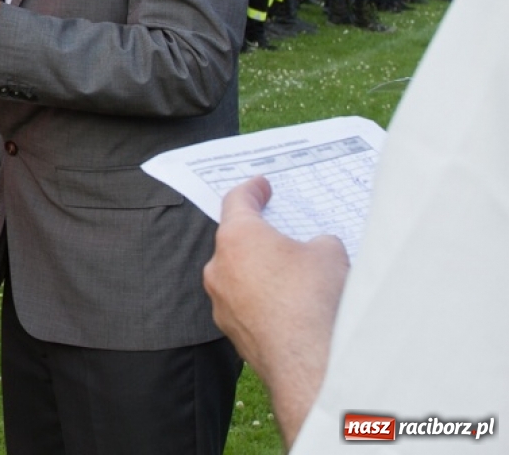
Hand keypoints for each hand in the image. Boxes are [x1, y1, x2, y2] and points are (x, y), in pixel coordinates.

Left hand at [203, 177, 347, 445]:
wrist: (309, 362)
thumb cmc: (315, 298)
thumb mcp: (329, 253)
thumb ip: (317, 242)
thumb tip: (314, 249)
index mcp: (237, 237)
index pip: (237, 201)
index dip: (251, 190)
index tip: (260, 185)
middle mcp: (219, 267)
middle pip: (236, 242)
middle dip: (260, 238)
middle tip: (284, 237)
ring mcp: (221, 302)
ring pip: (239, 277)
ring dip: (260, 274)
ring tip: (295, 281)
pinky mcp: (231, 331)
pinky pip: (245, 306)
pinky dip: (263, 303)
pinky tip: (290, 311)